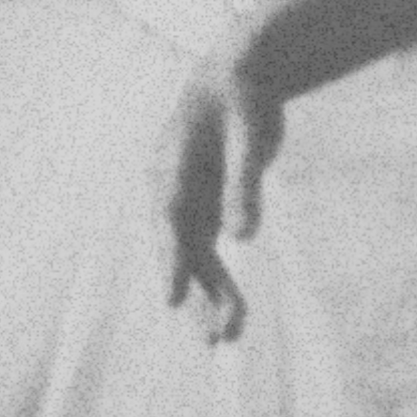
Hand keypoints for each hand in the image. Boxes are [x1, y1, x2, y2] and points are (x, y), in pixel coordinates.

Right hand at [151, 43, 284, 345]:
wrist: (237, 76)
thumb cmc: (240, 96)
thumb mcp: (248, 133)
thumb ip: (244, 185)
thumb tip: (244, 239)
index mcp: (169, 174)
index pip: (169, 226)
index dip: (170, 264)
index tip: (169, 301)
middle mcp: (170, 199)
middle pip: (182, 255)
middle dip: (198, 297)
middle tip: (217, 339)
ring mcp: (186, 209)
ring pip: (195, 262)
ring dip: (210, 299)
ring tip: (228, 339)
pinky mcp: (205, 214)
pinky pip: (208, 257)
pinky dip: (218, 286)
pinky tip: (230, 315)